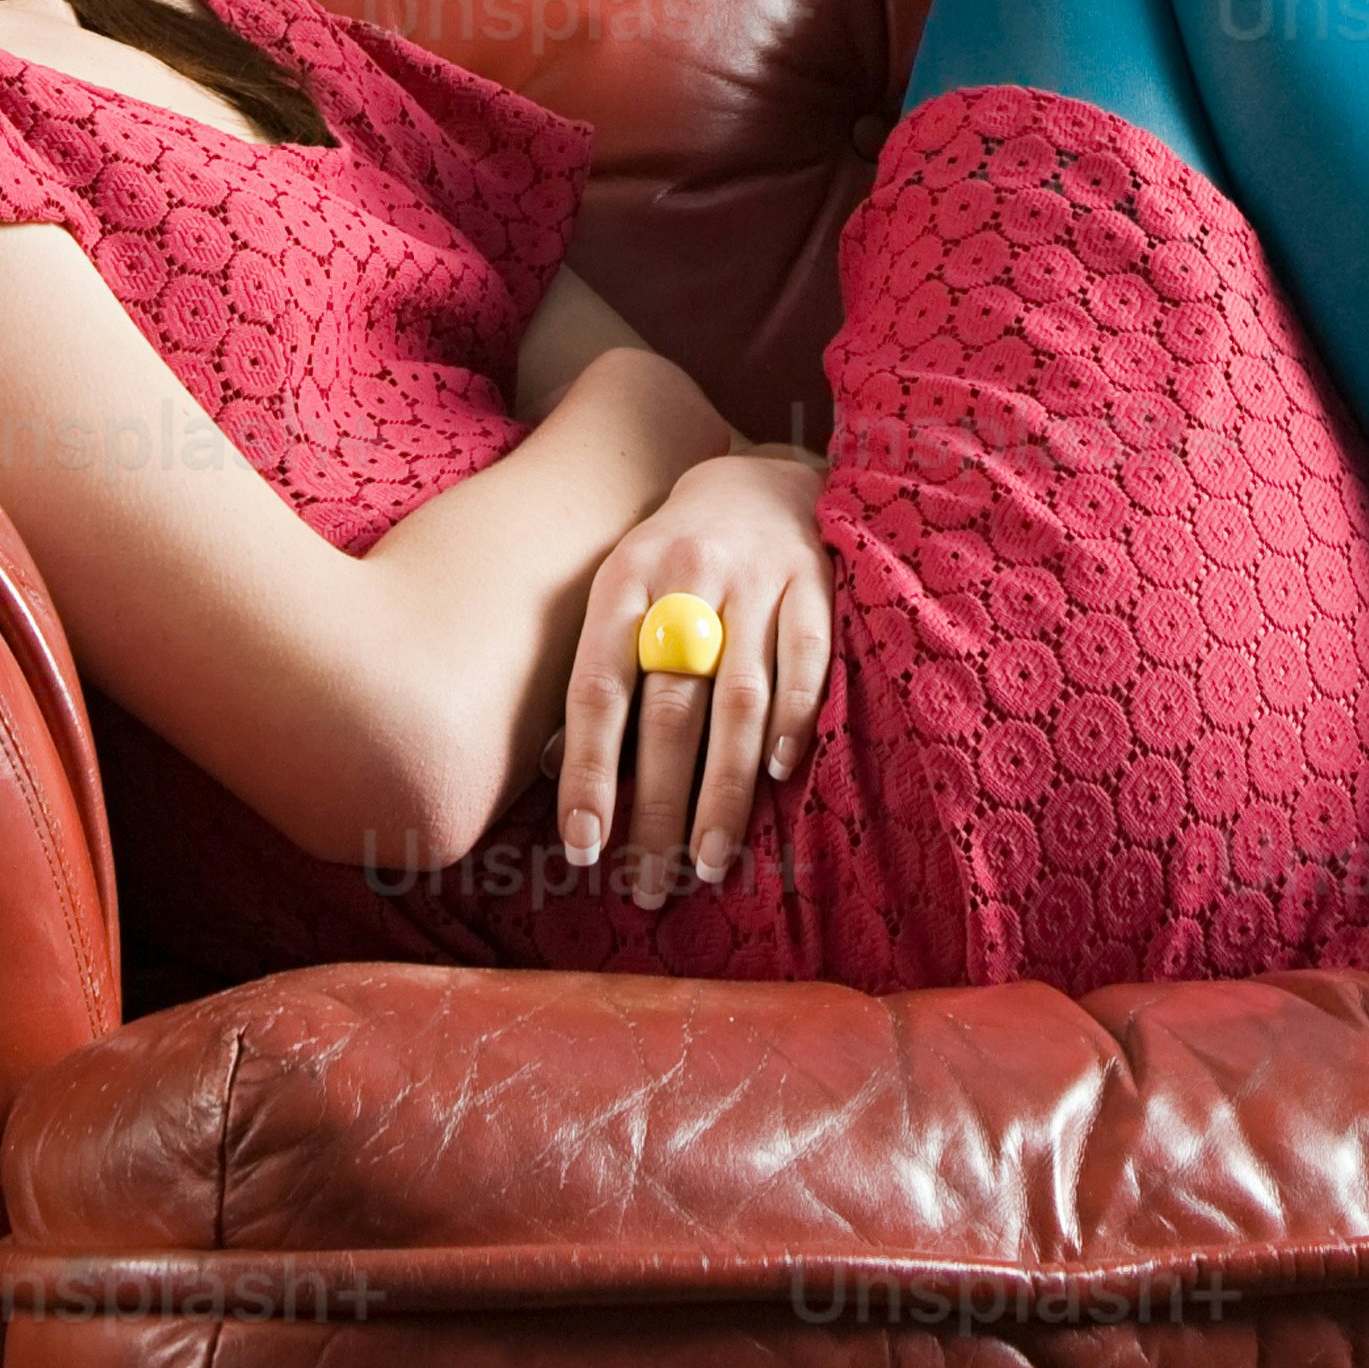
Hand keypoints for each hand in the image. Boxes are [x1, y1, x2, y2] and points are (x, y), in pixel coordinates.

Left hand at [553, 450, 831, 909]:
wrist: (759, 481)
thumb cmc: (674, 563)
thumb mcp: (621, 595)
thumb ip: (599, 674)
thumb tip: (552, 771)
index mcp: (625, 581)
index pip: (598, 688)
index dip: (590, 770)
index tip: (583, 847)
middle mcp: (687, 576)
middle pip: (670, 708)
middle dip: (659, 807)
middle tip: (651, 886)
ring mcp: (757, 577)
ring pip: (738, 698)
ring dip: (723, 790)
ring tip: (708, 861)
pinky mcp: (815, 581)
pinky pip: (807, 659)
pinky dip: (794, 720)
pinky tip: (778, 777)